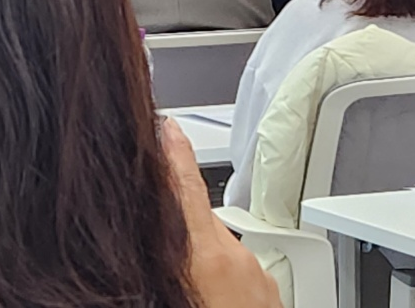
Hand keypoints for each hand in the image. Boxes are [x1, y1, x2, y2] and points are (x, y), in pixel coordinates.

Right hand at [162, 119, 280, 307]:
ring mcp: (258, 275)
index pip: (188, 189)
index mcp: (208, 259)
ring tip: (189, 285)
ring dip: (204, 256)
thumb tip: (144, 246)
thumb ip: (158, 259)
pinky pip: (240, 270)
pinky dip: (224, 276)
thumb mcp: (172, 292)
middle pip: (203, 220)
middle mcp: (237, 260)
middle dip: (182, 221)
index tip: (168, 125)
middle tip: (158, 236)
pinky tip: (212, 298)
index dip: (176, 153)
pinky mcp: (270, 291)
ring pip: (221, 247)